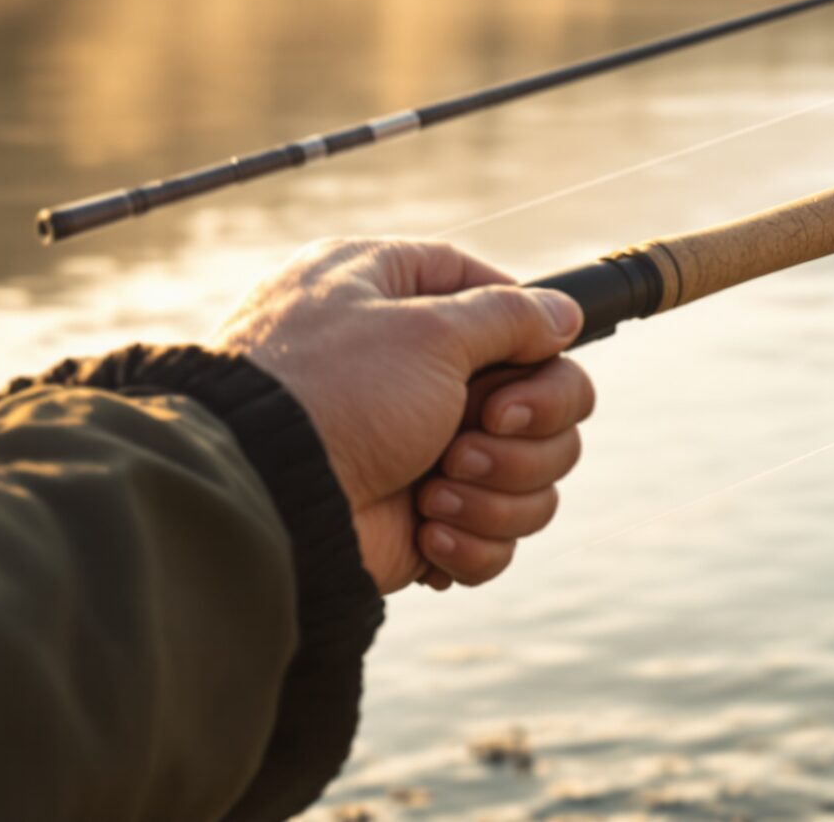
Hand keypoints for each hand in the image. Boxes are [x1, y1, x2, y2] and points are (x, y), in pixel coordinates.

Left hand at [212, 238, 592, 593]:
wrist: (269, 501)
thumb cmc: (333, 395)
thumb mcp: (428, 330)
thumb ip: (510, 316)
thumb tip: (563, 317)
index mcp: (398, 301)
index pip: (499, 293)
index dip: (533, 328)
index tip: (534, 353)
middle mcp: (416, 372)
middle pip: (545, 394)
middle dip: (528, 425)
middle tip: (484, 427)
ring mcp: (426, 449)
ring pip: (534, 469)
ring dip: (499, 487)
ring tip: (436, 491)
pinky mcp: (428, 519)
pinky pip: (500, 534)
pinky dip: (475, 539)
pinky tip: (429, 530)